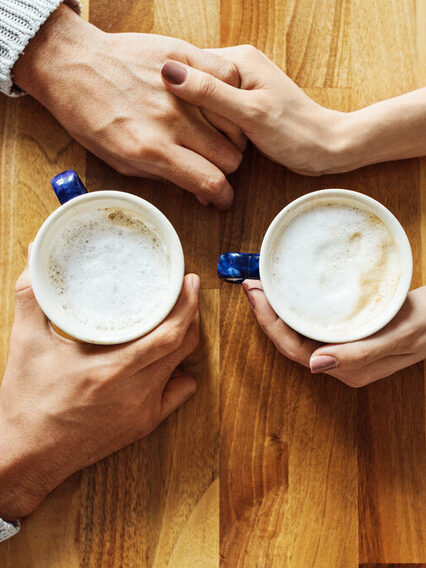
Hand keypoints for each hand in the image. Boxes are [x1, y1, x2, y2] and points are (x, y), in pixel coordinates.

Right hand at [0, 255, 199, 520]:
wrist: (28, 457)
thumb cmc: (27, 404)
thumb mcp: (26, 345)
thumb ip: (32, 300)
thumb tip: (32, 264)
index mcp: (111, 369)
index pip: (169, 334)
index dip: (186, 306)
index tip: (189, 282)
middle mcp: (135, 391)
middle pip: (183, 345)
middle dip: (191, 314)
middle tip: (185, 292)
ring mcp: (143, 410)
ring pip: (182, 365)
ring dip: (184, 338)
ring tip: (177, 317)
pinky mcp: (144, 424)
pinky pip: (178, 392)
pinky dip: (179, 371)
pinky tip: (167, 360)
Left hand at [13, 5, 245, 208]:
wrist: (71, 65)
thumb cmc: (90, 116)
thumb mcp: (120, 161)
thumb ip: (164, 177)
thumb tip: (200, 190)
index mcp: (152, 150)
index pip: (210, 181)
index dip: (223, 196)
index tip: (223, 198)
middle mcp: (171, 120)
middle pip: (230, 156)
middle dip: (225, 167)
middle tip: (212, 162)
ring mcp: (179, 87)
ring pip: (235, 121)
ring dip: (230, 134)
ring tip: (215, 133)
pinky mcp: (182, 55)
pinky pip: (227, 77)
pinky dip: (229, 93)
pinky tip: (216, 101)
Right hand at [161, 45, 343, 175]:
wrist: (324, 148)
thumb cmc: (294, 132)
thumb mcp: (250, 114)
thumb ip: (211, 94)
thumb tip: (171, 73)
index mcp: (239, 59)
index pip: (190, 67)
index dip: (176, 93)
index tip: (167, 116)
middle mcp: (238, 67)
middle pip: (195, 84)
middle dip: (187, 111)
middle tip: (182, 136)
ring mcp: (241, 86)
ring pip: (203, 101)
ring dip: (197, 122)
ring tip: (194, 143)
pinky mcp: (243, 104)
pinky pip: (215, 112)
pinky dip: (209, 128)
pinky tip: (207, 143)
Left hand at [242, 281, 425, 387]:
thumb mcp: (397, 336)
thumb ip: (360, 353)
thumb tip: (316, 366)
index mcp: (347, 369)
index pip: (294, 349)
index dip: (269, 324)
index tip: (255, 294)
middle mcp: (338, 362)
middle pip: (289, 341)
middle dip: (266, 314)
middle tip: (252, 283)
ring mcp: (341, 350)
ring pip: (297, 333)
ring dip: (276, 310)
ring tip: (262, 285)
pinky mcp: (345, 335)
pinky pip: (309, 325)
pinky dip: (293, 308)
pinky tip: (287, 292)